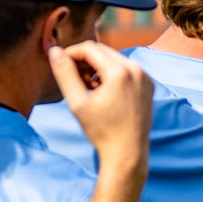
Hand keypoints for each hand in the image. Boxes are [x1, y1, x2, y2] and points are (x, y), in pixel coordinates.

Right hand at [54, 41, 152, 169]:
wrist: (128, 153)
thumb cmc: (102, 131)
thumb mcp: (78, 103)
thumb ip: (65, 74)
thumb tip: (54, 51)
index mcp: (120, 73)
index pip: (90, 48)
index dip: (72, 53)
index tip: (61, 64)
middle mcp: (136, 70)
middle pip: (103, 51)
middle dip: (85, 59)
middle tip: (73, 78)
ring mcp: (145, 77)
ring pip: (114, 59)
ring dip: (97, 66)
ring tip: (88, 88)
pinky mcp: (148, 85)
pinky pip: (126, 69)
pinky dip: (111, 74)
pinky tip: (102, 92)